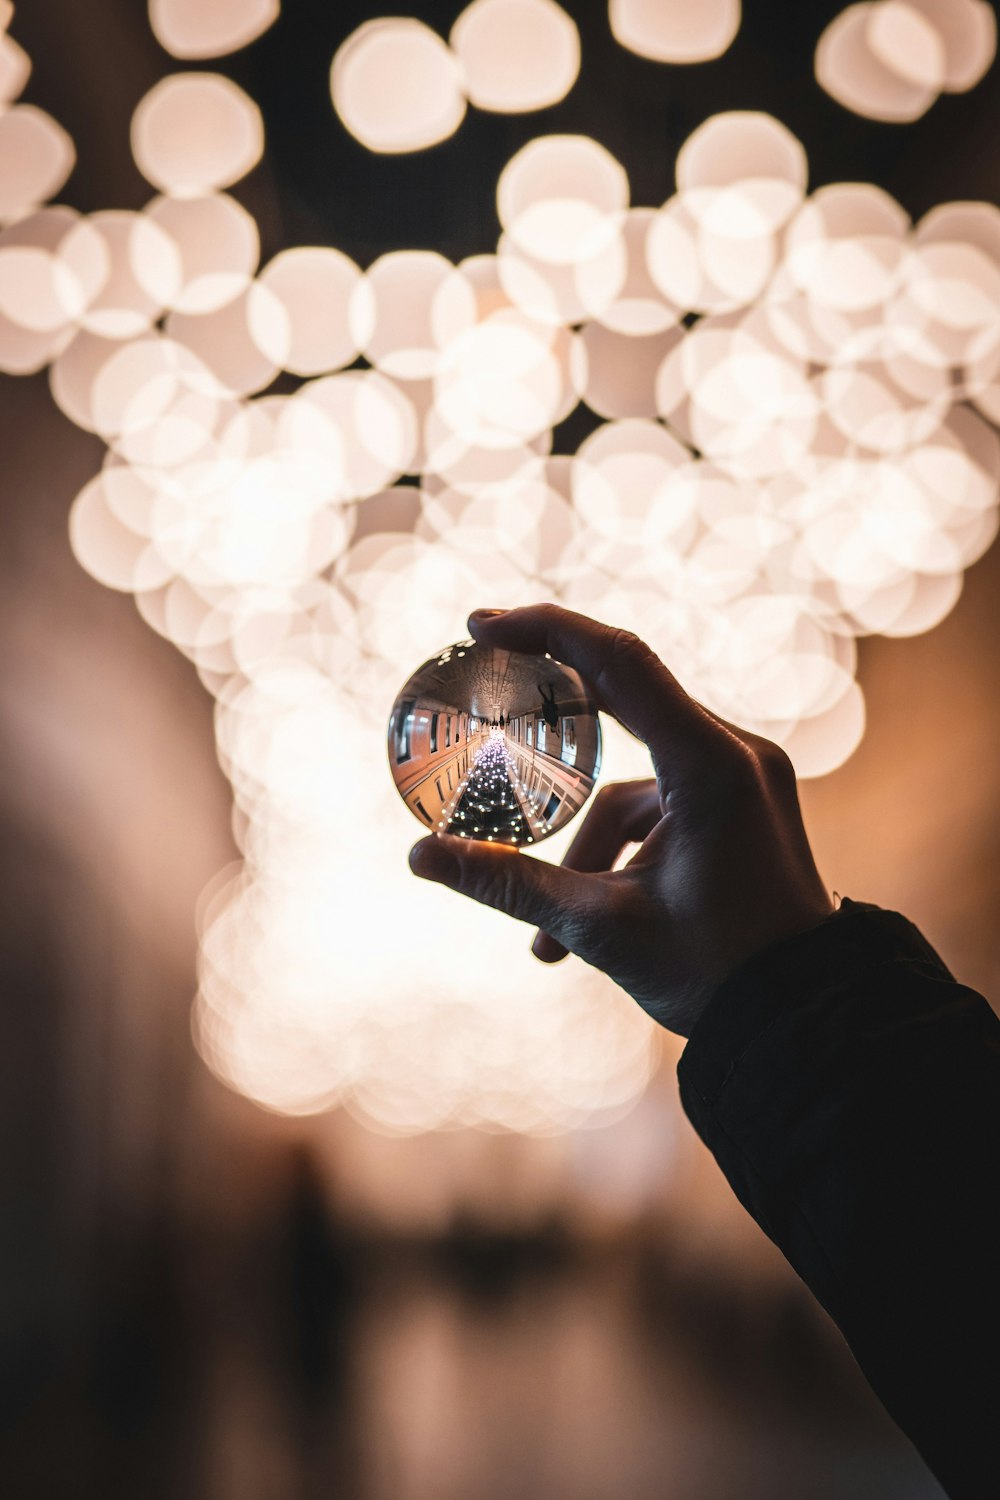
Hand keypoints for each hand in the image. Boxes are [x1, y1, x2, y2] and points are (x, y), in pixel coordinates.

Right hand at [409, 604, 833, 1037]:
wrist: (803, 1017)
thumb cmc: (717, 975)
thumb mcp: (601, 929)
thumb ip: (508, 883)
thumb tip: (419, 857)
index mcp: (711, 765)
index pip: (619, 664)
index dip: (547, 631)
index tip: (481, 626)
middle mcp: (735, 753)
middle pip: (625, 696)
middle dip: (549, 701)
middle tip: (482, 672)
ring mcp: (741, 775)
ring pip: (632, 779)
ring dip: (586, 841)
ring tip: (552, 936)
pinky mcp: (737, 801)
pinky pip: (658, 805)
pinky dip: (617, 849)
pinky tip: (586, 925)